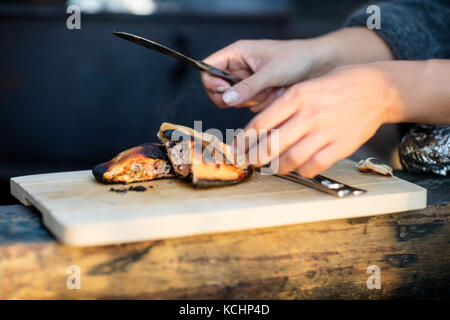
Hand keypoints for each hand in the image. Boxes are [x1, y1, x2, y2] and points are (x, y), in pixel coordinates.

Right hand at [200, 39, 332, 111]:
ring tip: (272, 90)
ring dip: (252, 100)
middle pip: (217, 89)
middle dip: (234, 96)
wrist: (318, 66)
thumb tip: (226, 99)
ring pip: (235, 100)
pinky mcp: (256, 93)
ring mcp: (247, 81)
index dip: (211, 82)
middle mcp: (239, 67)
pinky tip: (276, 94)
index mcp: (237, 53)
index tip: (224, 92)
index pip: (207, 68)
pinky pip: (249, 106)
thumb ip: (247, 87)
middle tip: (251, 95)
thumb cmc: (296, 59)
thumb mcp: (270, 72)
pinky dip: (262, 104)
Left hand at [244, 62, 401, 177]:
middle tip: (249, 163)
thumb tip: (259, 129)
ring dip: (276, 168)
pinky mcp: (341, 145)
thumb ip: (283, 107)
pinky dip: (302, 171)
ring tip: (272, 168)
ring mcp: (326, 131)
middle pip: (271, 145)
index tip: (237, 149)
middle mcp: (308, 114)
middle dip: (254, 159)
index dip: (244, 141)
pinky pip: (314, 166)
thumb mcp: (305, 86)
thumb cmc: (337, 86)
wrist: (377, 88)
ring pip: (291, 159)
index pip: (260, 124)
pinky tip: (298, 169)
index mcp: (296, 96)